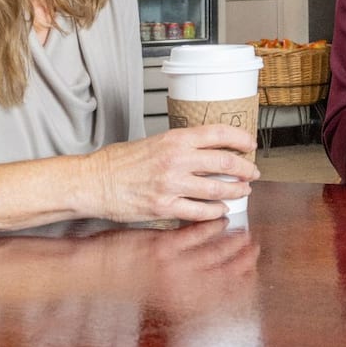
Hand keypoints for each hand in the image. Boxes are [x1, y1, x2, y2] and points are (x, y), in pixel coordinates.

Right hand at [85, 123, 259, 222]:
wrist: (93, 181)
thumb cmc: (119, 162)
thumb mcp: (153, 142)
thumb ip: (180, 145)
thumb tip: (208, 150)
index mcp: (175, 139)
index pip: (219, 134)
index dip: (241, 139)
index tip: (249, 144)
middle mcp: (176, 160)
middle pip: (226, 163)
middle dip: (245, 169)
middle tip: (252, 173)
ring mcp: (172, 185)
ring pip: (217, 189)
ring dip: (236, 192)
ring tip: (242, 192)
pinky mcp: (164, 207)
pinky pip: (200, 212)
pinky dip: (215, 212)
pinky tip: (220, 210)